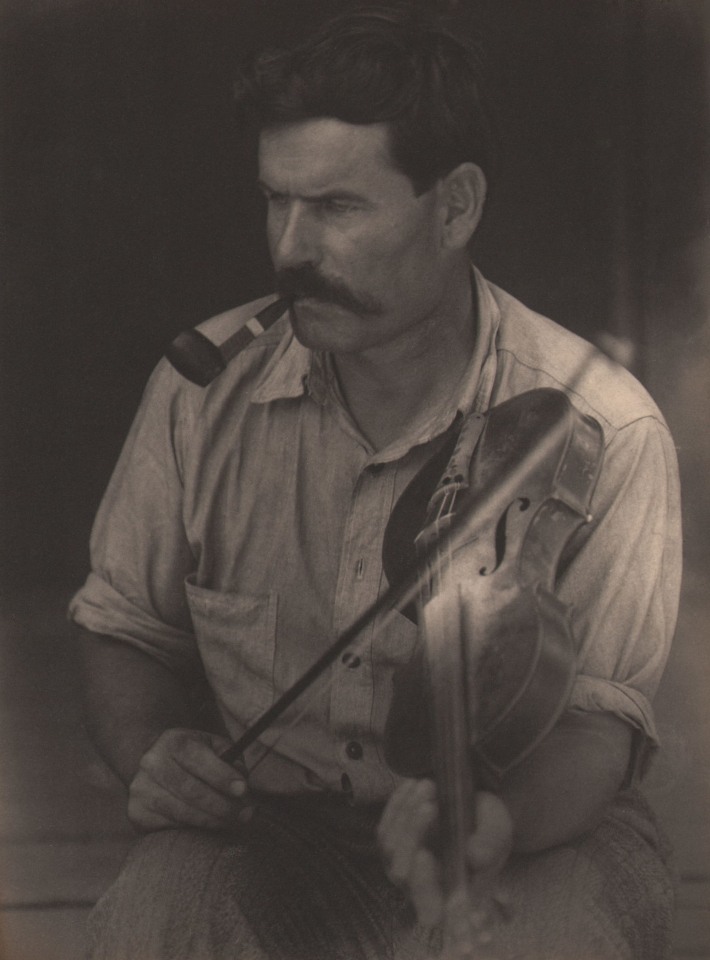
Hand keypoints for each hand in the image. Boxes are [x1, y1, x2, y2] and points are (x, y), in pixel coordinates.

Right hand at [127, 728, 249, 830]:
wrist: (155, 764)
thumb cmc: (194, 758)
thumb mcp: (213, 747)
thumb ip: (231, 760)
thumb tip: (241, 783)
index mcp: (173, 740)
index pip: (198, 759)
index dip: (222, 776)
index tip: (243, 790)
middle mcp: (152, 762)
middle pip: (191, 790)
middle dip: (222, 805)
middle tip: (245, 814)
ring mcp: (140, 788)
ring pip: (181, 812)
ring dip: (211, 821)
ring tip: (232, 822)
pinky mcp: (137, 813)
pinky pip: (169, 827)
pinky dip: (192, 830)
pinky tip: (207, 828)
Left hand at [377, 779, 512, 928]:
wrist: (473, 808)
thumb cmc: (488, 828)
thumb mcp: (498, 830)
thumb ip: (491, 845)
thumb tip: (474, 855)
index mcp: (452, 897)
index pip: (429, 909)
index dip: (424, 887)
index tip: (425, 854)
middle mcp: (422, 888)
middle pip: (401, 874)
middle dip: (413, 836)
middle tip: (432, 805)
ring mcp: (403, 868)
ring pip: (391, 847)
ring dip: (408, 814)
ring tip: (429, 785)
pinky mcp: (392, 845)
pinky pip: (385, 828)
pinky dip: (398, 804)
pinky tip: (413, 785)